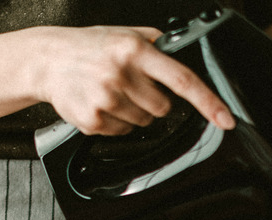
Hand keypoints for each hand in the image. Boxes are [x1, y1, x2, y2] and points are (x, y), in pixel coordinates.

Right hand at [33, 26, 234, 134]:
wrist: (46, 59)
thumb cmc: (91, 46)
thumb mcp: (127, 34)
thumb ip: (159, 45)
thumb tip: (191, 57)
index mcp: (135, 51)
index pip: (182, 80)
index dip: (208, 102)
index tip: (225, 119)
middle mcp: (120, 74)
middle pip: (163, 108)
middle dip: (155, 101)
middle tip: (133, 86)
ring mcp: (106, 99)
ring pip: (145, 122)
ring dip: (135, 112)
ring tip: (113, 92)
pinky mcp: (93, 120)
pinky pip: (123, 132)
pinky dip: (117, 122)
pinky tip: (102, 103)